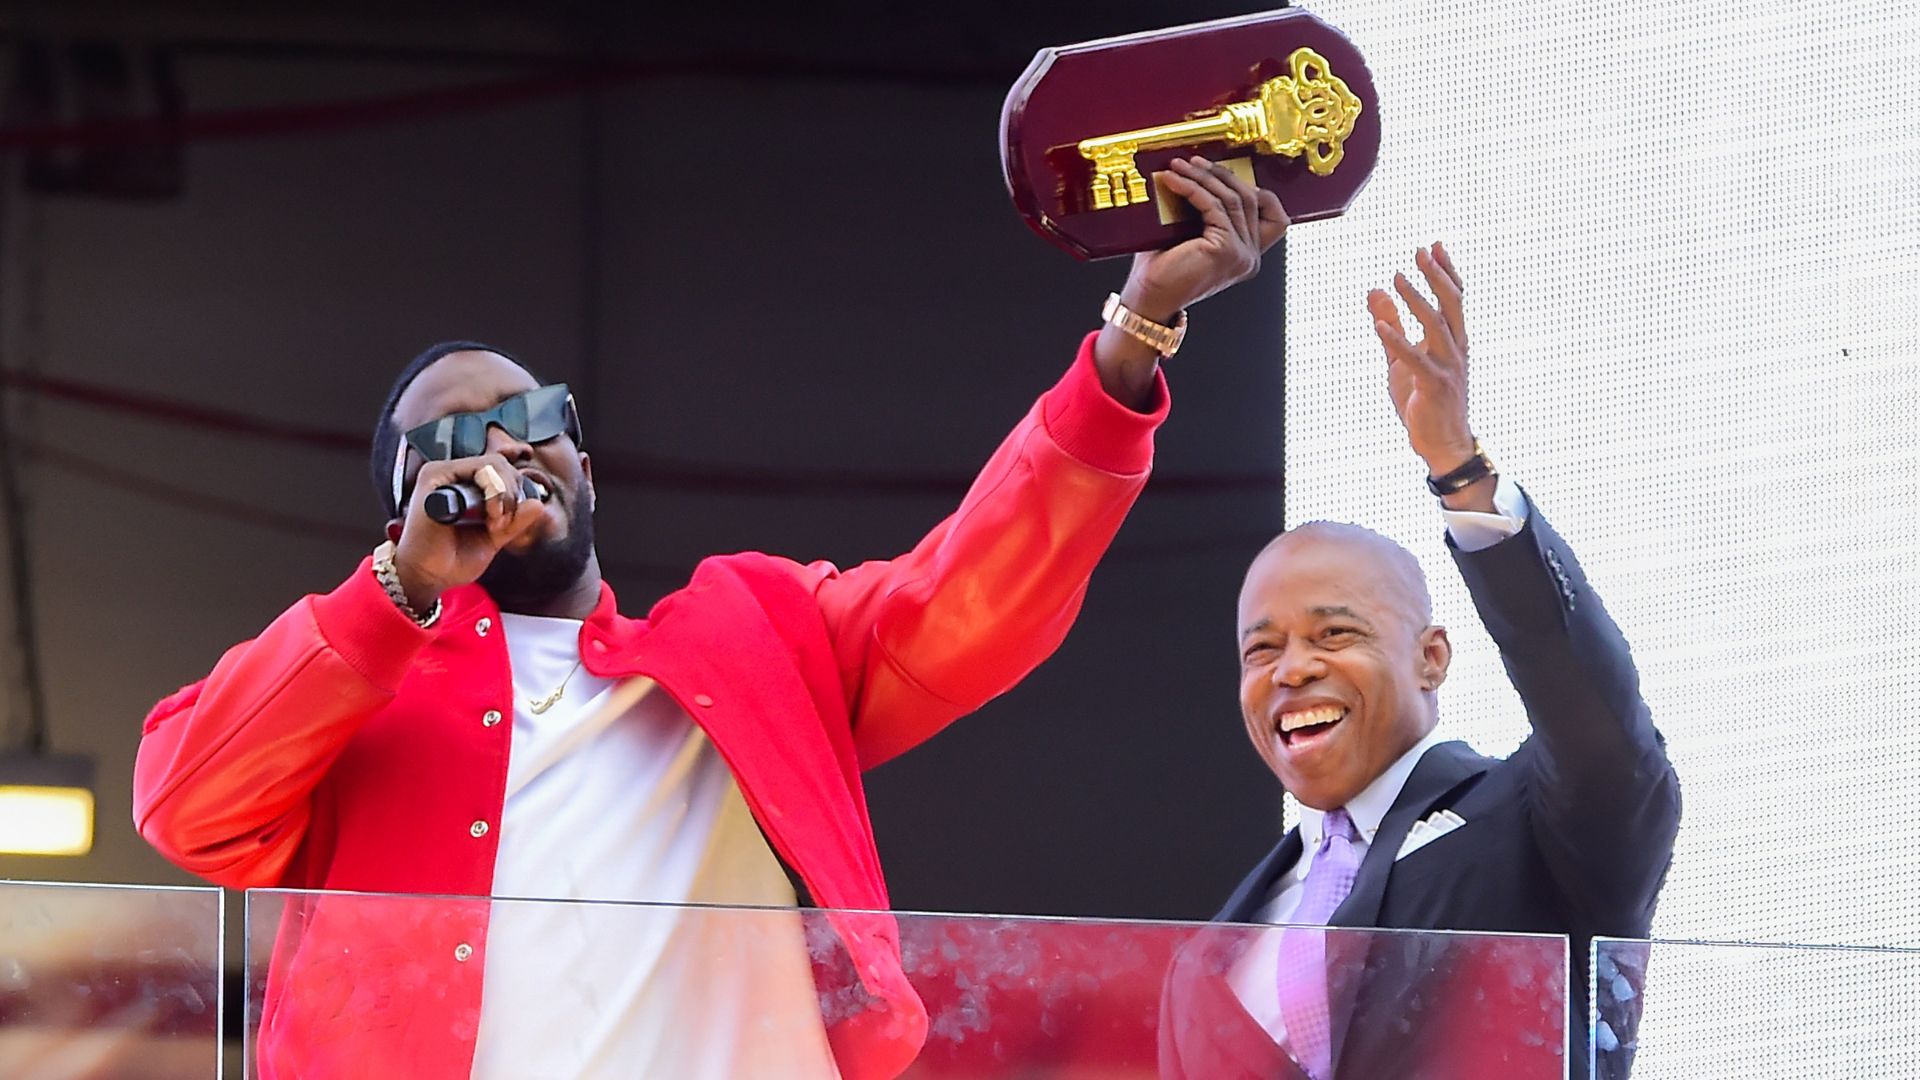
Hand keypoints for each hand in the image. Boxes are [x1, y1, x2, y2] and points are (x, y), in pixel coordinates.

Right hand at [391, 452, 545, 609]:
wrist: (428, 577)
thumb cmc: (454, 558)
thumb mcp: (494, 538)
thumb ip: (515, 521)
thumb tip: (538, 504)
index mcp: (468, 486)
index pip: (503, 469)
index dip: (517, 486)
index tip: (515, 516)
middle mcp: (455, 475)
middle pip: (502, 464)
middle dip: (513, 494)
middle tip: (504, 524)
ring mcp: (443, 474)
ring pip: (493, 464)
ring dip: (504, 494)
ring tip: (495, 522)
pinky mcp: (433, 478)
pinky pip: (476, 469)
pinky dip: (493, 491)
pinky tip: (489, 517)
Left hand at [1123, 156, 1289, 318]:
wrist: (1148, 298)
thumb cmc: (1162, 271)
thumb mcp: (1192, 234)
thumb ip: (1207, 212)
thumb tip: (1201, 174)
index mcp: (1246, 255)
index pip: (1273, 215)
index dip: (1251, 187)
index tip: (1220, 173)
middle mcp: (1250, 257)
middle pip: (1251, 198)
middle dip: (1221, 175)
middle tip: (1194, 162)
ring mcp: (1242, 255)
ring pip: (1232, 199)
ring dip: (1203, 177)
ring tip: (1180, 166)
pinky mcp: (1226, 249)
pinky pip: (1214, 206)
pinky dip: (1192, 188)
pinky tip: (1173, 180)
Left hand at [1367, 242, 1481, 491]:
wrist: (1443, 443)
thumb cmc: (1425, 401)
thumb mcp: (1402, 357)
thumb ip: (1392, 324)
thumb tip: (1374, 291)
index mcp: (1454, 341)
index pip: (1455, 299)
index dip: (1447, 271)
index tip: (1436, 245)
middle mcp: (1456, 350)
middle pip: (1451, 305)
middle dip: (1437, 276)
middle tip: (1420, 251)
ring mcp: (1447, 368)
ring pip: (1437, 327)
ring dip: (1417, 301)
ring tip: (1399, 278)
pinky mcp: (1433, 386)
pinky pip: (1414, 360)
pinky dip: (1397, 341)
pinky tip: (1379, 325)